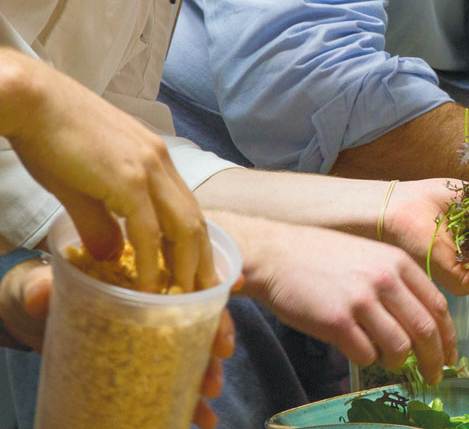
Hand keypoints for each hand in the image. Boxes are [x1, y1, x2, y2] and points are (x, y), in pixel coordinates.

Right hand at [0, 50, 214, 291]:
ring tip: (187, 300)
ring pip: (182, 227)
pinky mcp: (127, 178)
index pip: (188, 208)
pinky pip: (149, 230)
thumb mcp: (82, 185)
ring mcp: (147, 169)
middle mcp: (161, 163)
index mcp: (155, 160)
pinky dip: (154, 262)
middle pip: (195, 221)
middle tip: (205, 295)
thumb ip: (101, 221)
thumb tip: (112, 256)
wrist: (33, 100)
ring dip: (187, 267)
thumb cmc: (51, 137)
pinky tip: (152, 287)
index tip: (203, 272)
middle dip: (203, 262)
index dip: (200, 243)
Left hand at [0, 258, 234, 428]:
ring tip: (208, 403)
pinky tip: (200, 418)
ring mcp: (146, 335)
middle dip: (215, 342)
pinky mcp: (136, 364)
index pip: (183, 279)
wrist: (22, 315)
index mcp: (137, 274)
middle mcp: (151, 302)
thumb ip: (39, 288)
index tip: (226, 310)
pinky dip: (188, 400)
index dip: (210, 295)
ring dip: (205, 376)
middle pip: (197, 317)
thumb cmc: (36, 292)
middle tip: (216, 369)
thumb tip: (41, 293)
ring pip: (190, 350)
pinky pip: (169, 378)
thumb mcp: (36, 286)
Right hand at [248, 220, 455, 382]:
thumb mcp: (371, 257)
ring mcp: (361, 301)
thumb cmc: (323, 257)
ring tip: (389, 361)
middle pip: (425, 330)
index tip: (450, 355)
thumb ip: (397, 283)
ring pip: (399, 347)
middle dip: (435, 359)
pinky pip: (366, 354)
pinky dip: (367, 359)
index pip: (437, 306)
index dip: (448, 336)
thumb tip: (422, 321)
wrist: (278, 255)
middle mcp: (385, 280)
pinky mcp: (337, 322)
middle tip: (434, 376)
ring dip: (398, 362)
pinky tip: (359, 350)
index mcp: (398, 263)